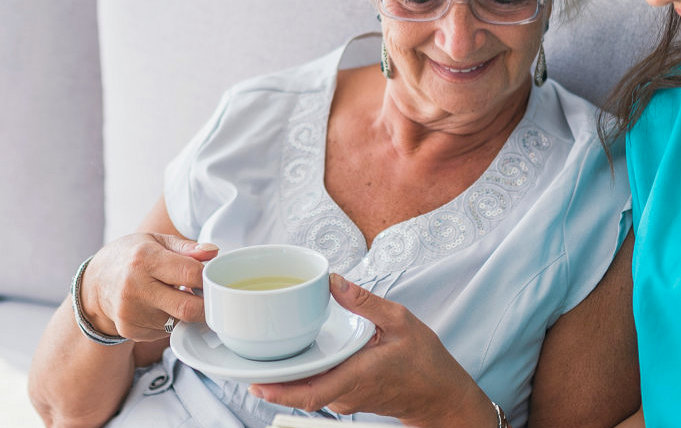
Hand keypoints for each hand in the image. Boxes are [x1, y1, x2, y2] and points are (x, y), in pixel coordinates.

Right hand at [81, 233, 217, 342]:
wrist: (97, 282)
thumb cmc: (131, 257)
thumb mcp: (156, 241)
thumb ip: (187, 248)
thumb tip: (213, 252)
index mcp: (144, 259)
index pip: (191, 273)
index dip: (208, 277)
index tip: (210, 277)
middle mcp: (135, 288)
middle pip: (188, 308)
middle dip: (205, 305)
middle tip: (206, 296)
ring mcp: (131, 313)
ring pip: (178, 321)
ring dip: (185, 312)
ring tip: (174, 296)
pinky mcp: (130, 330)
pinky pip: (165, 331)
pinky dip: (169, 321)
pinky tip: (159, 307)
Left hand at [250, 275, 497, 427]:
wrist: (440, 396)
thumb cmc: (426, 362)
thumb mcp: (402, 322)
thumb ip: (366, 302)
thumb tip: (333, 281)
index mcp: (358, 375)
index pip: (311, 393)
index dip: (280, 391)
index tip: (254, 382)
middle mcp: (345, 394)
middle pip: (299, 394)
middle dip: (269, 382)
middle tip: (240, 362)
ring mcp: (344, 400)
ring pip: (306, 392)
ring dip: (283, 378)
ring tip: (259, 355)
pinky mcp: (346, 398)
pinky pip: (316, 389)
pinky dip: (299, 376)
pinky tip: (290, 357)